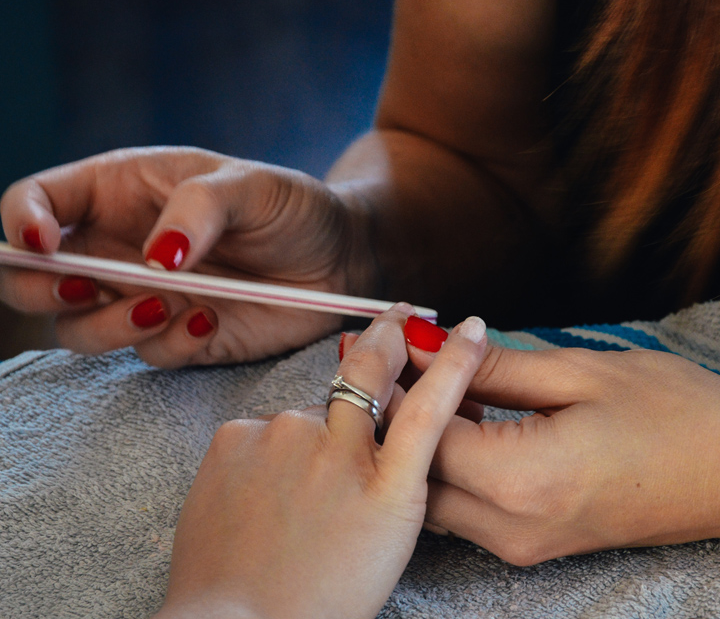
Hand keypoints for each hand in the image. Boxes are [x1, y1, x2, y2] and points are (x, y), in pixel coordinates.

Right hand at [0, 147, 375, 365]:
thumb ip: (199, 207)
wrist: (337, 259)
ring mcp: (144, 297)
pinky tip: (209, 321)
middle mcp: (119, 248)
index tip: (42, 241)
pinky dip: (167, 344)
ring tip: (164, 303)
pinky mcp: (177, 337)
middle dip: (41, 289)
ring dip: (109, 325)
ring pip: (80, 328)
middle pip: (33, 278)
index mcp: (121, 192)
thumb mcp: (250, 184)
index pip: (37, 201)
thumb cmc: (291, 207)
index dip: (21, 221)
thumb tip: (153, 257)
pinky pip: (146, 355)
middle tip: (88, 285)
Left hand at [153, 305, 487, 618]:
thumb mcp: (384, 541)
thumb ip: (392, 474)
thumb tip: (387, 423)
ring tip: (296, 490)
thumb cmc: (317, 594)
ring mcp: (281, 436)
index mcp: (384, 490)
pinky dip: (273, 449)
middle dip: (386, 336)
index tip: (471, 328)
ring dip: (314, 432)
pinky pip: (267, 427)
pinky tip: (264, 489)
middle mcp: (335, 450)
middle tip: (395, 316)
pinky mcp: (235, 434)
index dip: (453, 361)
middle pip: (367, 371)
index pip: (428, 407)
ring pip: (311, 413)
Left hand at [404, 330, 719, 564]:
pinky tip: (462, 418)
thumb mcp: (577, 373)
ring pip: (434, 495)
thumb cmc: (669, 414)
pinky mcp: (530, 544)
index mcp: (522, 480)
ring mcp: (520, 544)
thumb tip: (435, 346)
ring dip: (421, 442)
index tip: (394, 345)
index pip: (424, 436)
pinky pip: (463, 507)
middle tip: (402, 361)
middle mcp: (511, 526)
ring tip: (428, 383)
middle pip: (417, 473)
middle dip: (401, 416)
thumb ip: (494, 366)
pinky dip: (449, 464)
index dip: (402, 386)